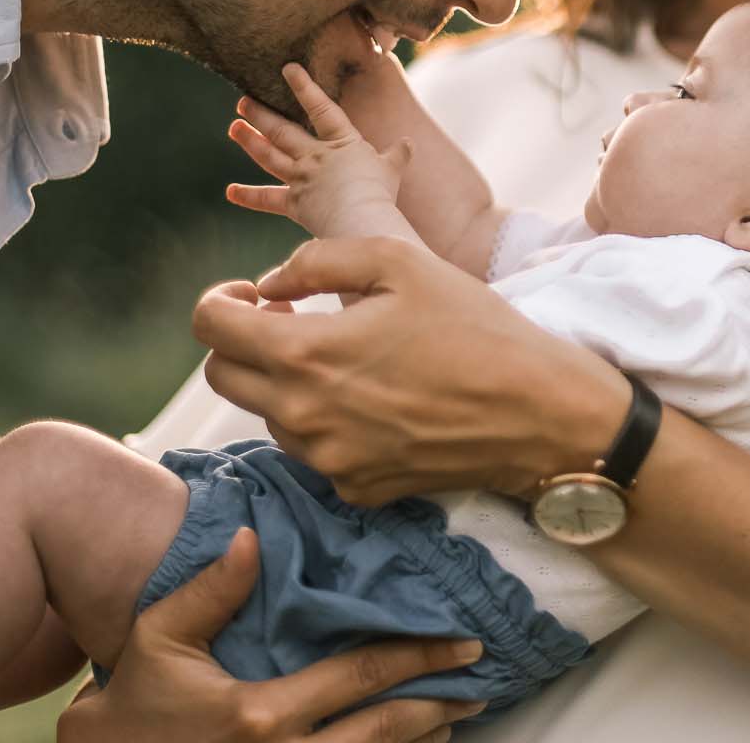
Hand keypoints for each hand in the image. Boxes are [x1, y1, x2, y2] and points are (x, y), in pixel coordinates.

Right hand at [58, 528, 484, 742]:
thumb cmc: (126, 711)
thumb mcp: (156, 641)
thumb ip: (210, 591)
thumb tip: (253, 538)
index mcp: (261, 715)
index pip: (362, 678)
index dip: (419, 657)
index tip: (462, 642)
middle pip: (384, 731)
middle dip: (437, 705)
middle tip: (479, 683)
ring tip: (454, 720)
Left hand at [193, 237, 628, 503]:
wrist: (539, 414)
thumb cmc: (475, 328)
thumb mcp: (399, 262)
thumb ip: (315, 260)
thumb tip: (268, 285)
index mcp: (307, 354)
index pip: (210, 328)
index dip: (218, 301)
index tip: (251, 295)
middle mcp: (305, 416)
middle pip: (222, 377)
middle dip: (243, 342)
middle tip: (290, 319)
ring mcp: (329, 460)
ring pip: (268, 414)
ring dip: (285, 382)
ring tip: (345, 358)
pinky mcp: (356, 488)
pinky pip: (314, 450)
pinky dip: (326, 421)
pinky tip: (375, 398)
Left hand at [227, 63, 412, 237]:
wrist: (362, 219)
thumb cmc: (380, 193)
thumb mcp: (392, 170)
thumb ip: (396, 155)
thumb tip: (409, 144)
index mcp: (341, 142)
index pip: (320, 107)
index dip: (304, 87)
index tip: (287, 68)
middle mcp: (315, 156)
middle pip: (283, 131)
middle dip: (261, 114)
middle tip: (242, 100)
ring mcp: (301, 179)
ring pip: (270, 156)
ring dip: (250, 141)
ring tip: (234, 127)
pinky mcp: (293, 203)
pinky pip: (267, 199)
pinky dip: (248, 196)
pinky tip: (230, 191)